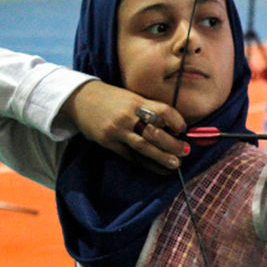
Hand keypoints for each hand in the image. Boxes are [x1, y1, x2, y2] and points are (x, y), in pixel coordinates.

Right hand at [59, 80, 188, 173]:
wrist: (80, 100)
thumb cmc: (112, 99)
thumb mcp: (131, 98)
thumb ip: (149, 110)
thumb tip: (173, 128)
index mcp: (136, 102)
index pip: (163, 111)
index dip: (176, 121)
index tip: (183, 129)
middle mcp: (127, 116)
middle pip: (154, 133)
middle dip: (172, 144)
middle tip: (185, 151)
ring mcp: (117, 131)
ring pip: (143, 147)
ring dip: (162, 157)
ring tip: (176, 164)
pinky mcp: (109, 143)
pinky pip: (131, 156)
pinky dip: (146, 163)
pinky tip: (158, 168)